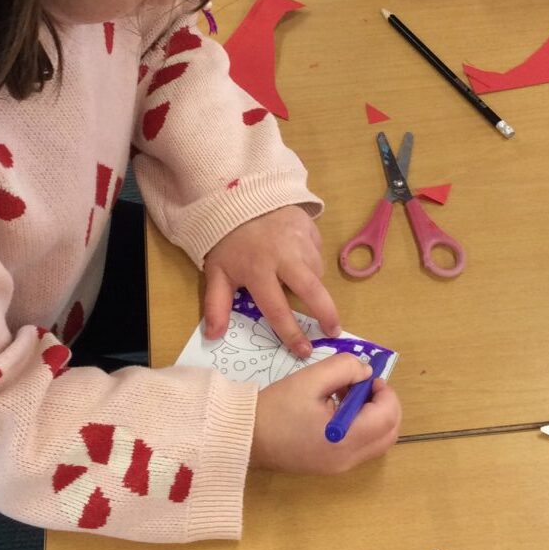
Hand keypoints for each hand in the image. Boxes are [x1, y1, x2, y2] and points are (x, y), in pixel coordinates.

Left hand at [203, 206, 339, 357]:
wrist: (239, 198)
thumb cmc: (227, 241)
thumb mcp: (216, 272)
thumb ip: (216, 305)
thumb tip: (213, 337)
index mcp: (259, 271)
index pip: (278, 309)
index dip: (292, 334)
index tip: (305, 351)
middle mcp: (284, 257)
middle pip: (312, 291)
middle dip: (326, 314)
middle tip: (335, 331)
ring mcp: (301, 241)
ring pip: (317, 272)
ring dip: (315, 286)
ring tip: (308, 292)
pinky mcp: (310, 228)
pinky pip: (318, 253)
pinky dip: (313, 263)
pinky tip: (300, 264)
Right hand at [250, 354, 401, 473]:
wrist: (246, 437)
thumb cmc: (277, 408)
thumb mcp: (311, 379)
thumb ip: (344, 368)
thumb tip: (365, 372)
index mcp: (346, 439)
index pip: (387, 416)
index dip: (385, 392)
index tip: (368, 376)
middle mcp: (349, 459)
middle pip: (389, 433)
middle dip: (384, 405)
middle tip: (363, 385)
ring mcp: (340, 466)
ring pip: (377, 441)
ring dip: (373, 415)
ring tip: (346, 394)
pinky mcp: (331, 466)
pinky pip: (360, 446)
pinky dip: (360, 426)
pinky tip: (336, 409)